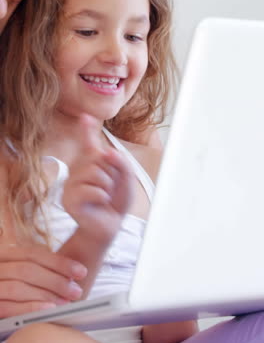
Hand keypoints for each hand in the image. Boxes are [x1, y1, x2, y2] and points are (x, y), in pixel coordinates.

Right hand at [0, 244, 86, 317]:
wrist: (1, 310)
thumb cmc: (14, 291)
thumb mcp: (25, 275)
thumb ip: (42, 270)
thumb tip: (72, 274)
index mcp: (5, 255)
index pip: (33, 253)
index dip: (59, 262)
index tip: (81, 271)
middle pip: (27, 270)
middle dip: (55, 280)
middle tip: (76, 291)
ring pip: (18, 287)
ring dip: (45, 295)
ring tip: (66, 302)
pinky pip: (7, 307)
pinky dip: (29, 308)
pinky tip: (47, 310)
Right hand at [63, 114, 134, 245]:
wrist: (108, 226)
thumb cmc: (115, 202)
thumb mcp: (126, 179)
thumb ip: (122, 162)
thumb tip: (109, 152)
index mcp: (92, 163)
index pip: (89, 142)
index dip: (86, 129)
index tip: (85, 116)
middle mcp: (78, 170)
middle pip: (99, 158)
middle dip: (112, 174)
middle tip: (109, 189)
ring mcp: (71, 184)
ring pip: (96, 174)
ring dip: (107, 188)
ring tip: (104, 197)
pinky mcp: (69, 199)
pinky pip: (91, 190)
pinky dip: (102, 197)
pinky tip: (99, 204)